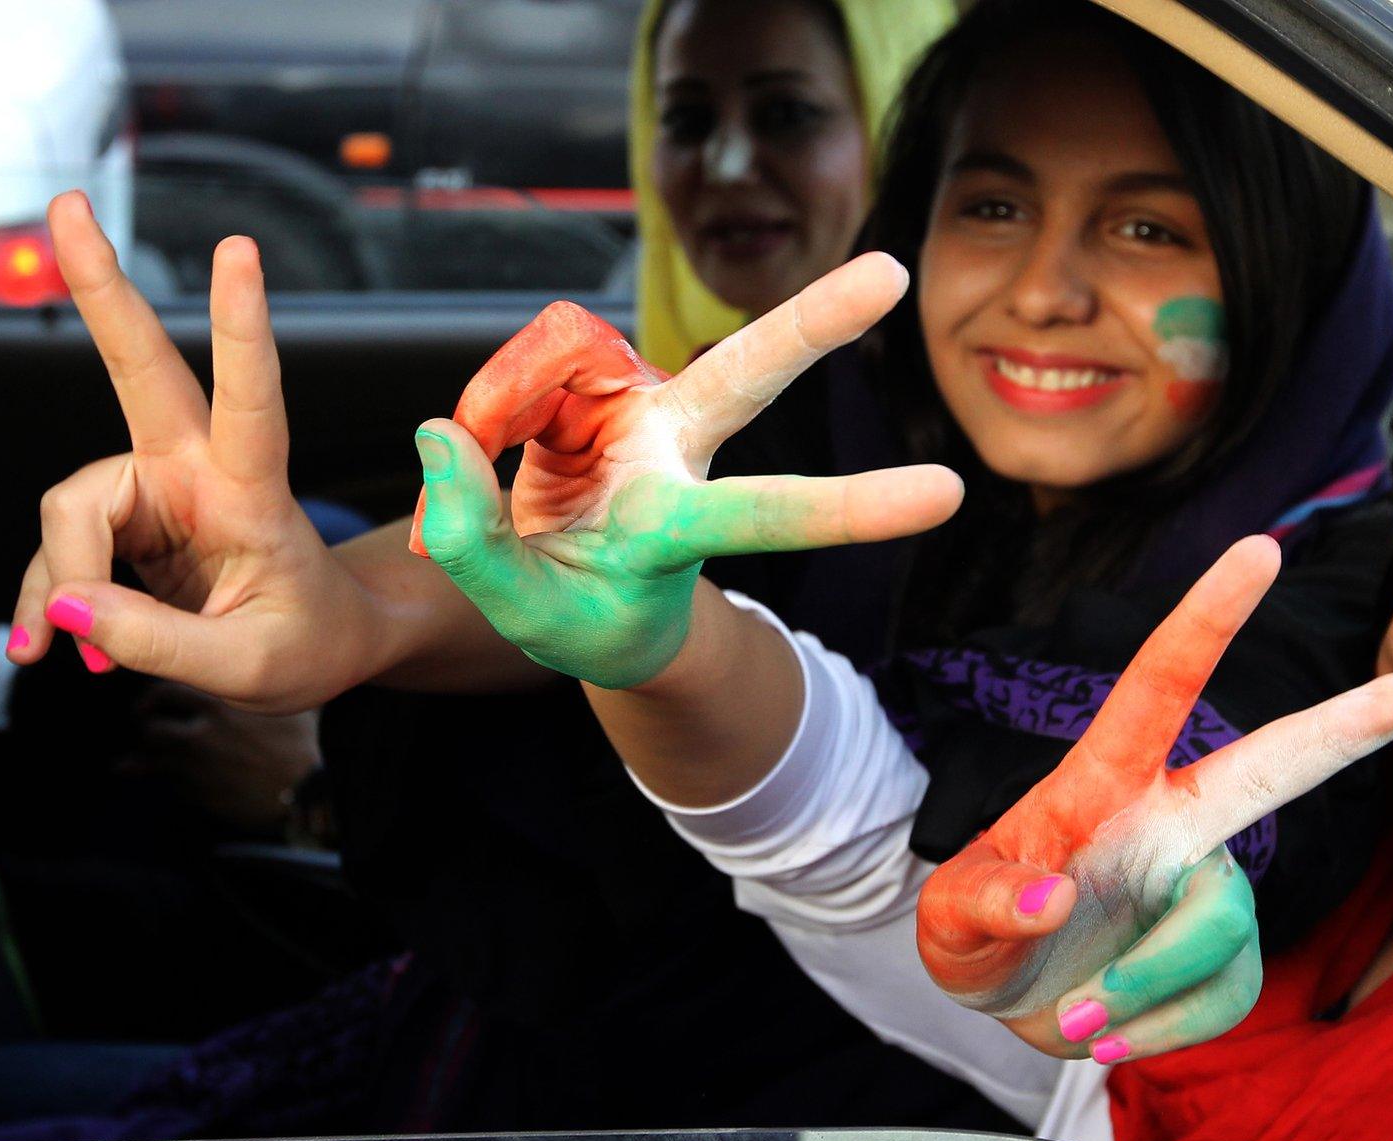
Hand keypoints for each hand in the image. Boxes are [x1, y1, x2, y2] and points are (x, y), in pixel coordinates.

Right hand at [6, 192, 369, 710]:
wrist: (322, 647)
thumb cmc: (308, 643)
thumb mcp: (248, 668)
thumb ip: (157, 642)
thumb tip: (67, 611)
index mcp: (253, 491)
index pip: (253, 400)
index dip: (241, 329)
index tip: (239, 253)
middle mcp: (198, 470)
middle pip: (140, 369)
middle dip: (101, 289)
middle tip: (69, 205)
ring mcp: (155, 489)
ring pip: (71, 506)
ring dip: (59, 580)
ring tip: (74, 659)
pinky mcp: (123, 520)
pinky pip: (60, 553)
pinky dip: (50, 604)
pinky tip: (50, 649)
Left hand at [118, 682, 320, 834]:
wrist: (303, 794)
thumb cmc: (297, 745)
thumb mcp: (284, 700)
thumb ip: (262, 681)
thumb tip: (256, 661)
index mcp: (220, 706)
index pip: (166, 690)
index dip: (157, 693)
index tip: (157, 697)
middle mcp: (201, 735)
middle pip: (150, 725)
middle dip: (145, 723)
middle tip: (145, 720)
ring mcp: (196, 767)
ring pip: (150, 757)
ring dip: (146, 753)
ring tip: (149, 749)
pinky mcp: (197, 793)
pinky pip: (164, 781)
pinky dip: (158, 776)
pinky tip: (150, 772)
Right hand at [414, 254, 963, 687]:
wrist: (573, 587)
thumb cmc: (575, 610)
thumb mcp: (522, 613)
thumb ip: (472, 541)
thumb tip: (444, 434)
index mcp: (676, 529)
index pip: (770, 514)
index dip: (852, 506)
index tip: (947, 495)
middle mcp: (677, 451)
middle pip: (748, 375)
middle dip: (814, 321)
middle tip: (894, 276)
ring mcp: (640, 404)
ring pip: (568, 352)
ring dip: (502, 405)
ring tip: (476, 464)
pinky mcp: (597, 374)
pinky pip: (526, 362)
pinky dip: (492, 405)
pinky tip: (490, 441)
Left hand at [916, 536, 1392, 1063]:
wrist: (1005, 999)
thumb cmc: (975, 930)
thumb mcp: (949, 919)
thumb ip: (986, 904)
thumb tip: (1054, 898)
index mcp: (1103, 782)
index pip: (1159, 685)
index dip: (1207, 619)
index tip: (1258, 549)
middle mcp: (1171, 822)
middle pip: (1270, 770)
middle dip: (1343, 729)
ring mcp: (1204, 889)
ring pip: (1221, 930)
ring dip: (1145, 986)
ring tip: (1079, 1014)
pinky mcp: (1226, 958)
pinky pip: (1223, 997)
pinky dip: (1158, 1031)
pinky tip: (1110, 1031)